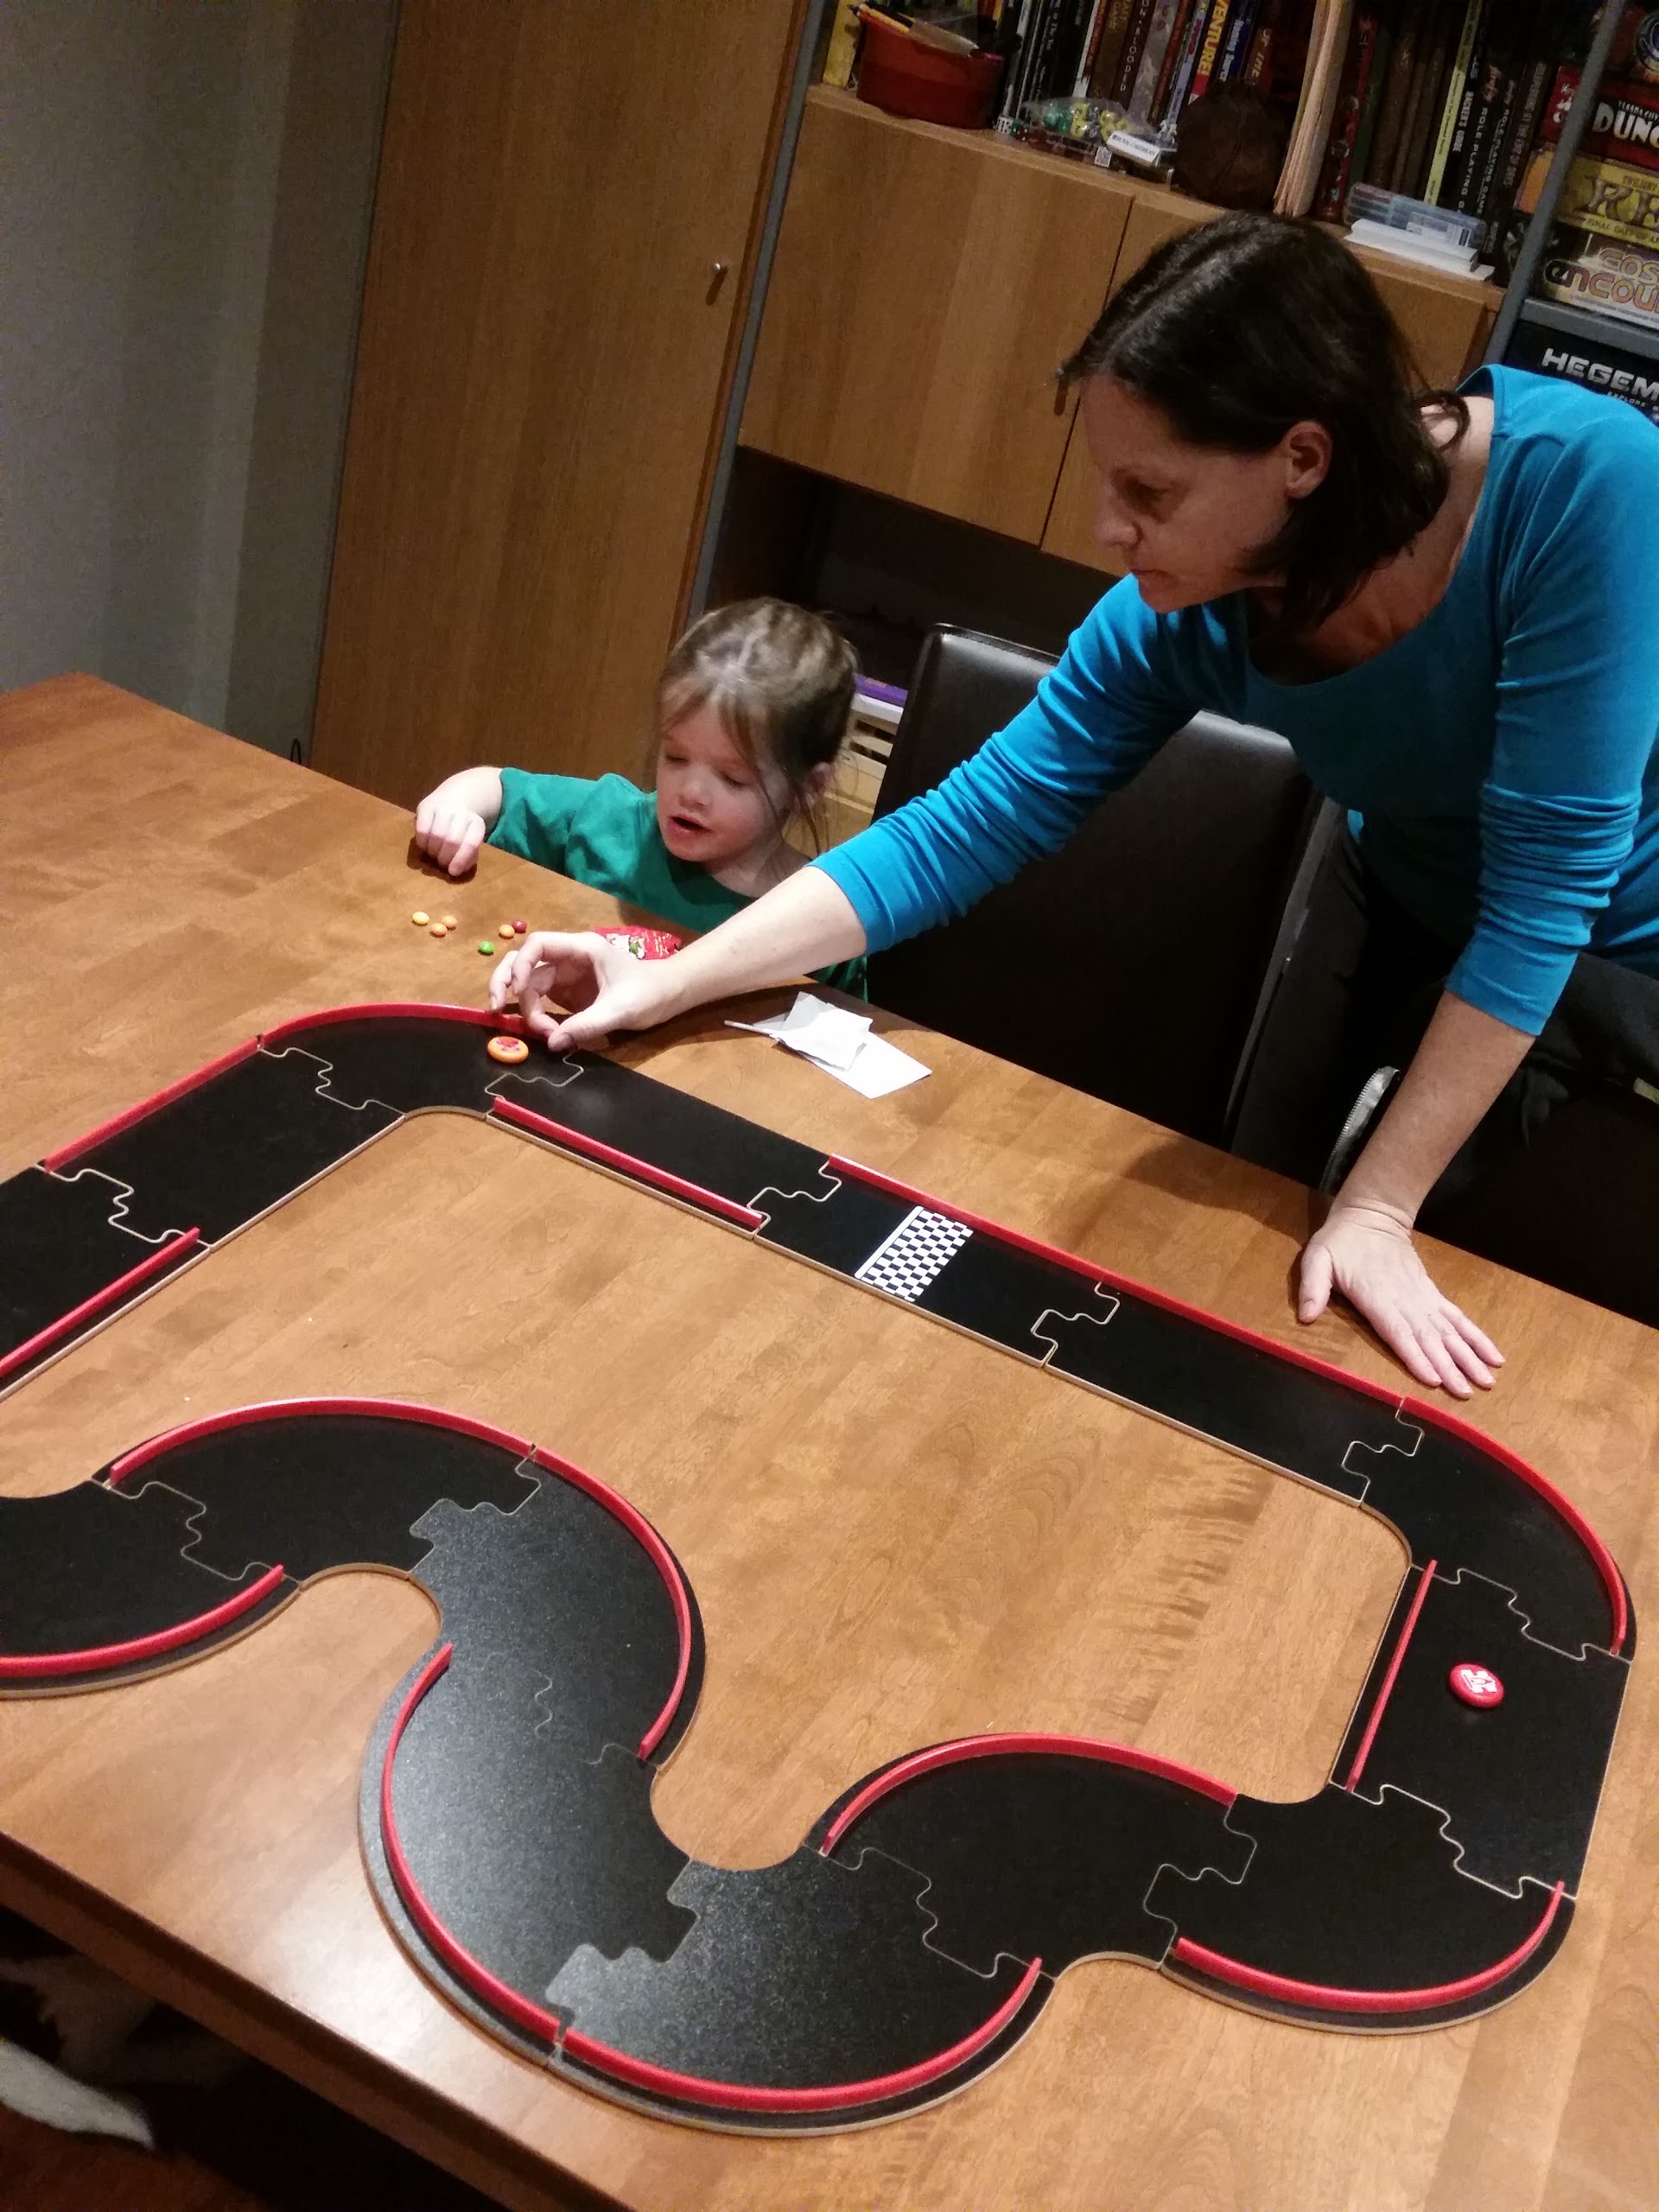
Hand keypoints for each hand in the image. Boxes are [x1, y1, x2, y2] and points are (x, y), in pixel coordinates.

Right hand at [413, 789, 487, 876]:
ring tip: (433, 855)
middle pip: (452, 840)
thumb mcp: (471, 838)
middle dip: (445, 858)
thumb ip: (469, 854)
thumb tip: (457, 870)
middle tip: (441, 864)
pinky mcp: (426, 805)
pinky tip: (425, 846)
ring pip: (436, 835)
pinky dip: (422, 842)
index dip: (461, 859)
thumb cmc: (464, 826)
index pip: (471, 843)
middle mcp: (461, 813)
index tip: (453, 872)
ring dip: (433, 851)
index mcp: (477, 823)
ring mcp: (443, 807)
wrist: (456, 796)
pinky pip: (422, 829)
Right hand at [488, 930, 679, 1050]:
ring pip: (529, 986)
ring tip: (539, 1033)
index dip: (521, 966)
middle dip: (505, 983)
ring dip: (525, 1008)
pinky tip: (543, 1033)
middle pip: (523, 963)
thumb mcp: (621, 1010)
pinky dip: (536, 1017)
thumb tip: (551, 1043)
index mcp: (581, 949)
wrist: (670, 995)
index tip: (518, 993)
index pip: (537, 945)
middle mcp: (568, 958)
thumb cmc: (650, 993)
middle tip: (495, 1010)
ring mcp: (565, 976)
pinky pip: (541, 1002)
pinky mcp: (568, 994)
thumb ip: (586, 1025)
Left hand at [1297, 1197, 1502, 1398]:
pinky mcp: (1432, 1294)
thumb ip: (1312, 1287)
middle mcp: (1405, 1298)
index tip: (1433, 1379)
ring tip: (1487, 1381)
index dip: (1415, 1354)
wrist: (1372, 1215)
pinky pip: (1458, 1317)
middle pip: (1429, 1336)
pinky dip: (1477, 1337)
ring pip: (1448, 1330)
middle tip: (1466, 1392)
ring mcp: (1423, 1296)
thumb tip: (1305, 1316)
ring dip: (1469, 1356)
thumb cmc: (1340, 1242)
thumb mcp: (1317, 1259)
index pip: (1398, 1329)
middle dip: (1449, 1365)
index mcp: (1375, 1295)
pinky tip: (1494, 1356)